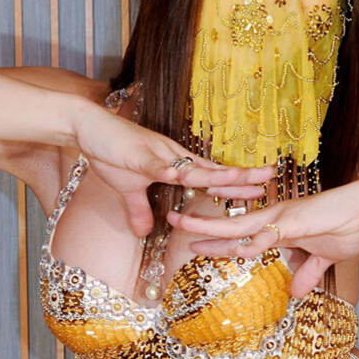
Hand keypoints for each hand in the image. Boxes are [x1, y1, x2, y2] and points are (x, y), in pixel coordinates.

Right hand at [71, 97, 275, 236]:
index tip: (260, 185)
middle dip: (242, 175)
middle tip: (271, 176)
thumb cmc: (109, 152)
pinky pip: (158, 168)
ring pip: (194, 169)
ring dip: (219, 175)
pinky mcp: (139, 157)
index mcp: (174, 165)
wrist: (87, 126)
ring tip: (242, 179)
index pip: (211, 175)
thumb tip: (143, 232)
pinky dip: (171, 174)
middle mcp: (173, 158)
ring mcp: (158, 156)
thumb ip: (138, 209)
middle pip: (213, 170)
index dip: (234, 180)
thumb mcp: (127, 188)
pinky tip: (184, 180)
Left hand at [166, 178, 358, 298]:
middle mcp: (272, 219)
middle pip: (228, 225)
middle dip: (199, 225)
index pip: (240, 235)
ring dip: (209, 227)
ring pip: (237, 225)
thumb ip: (307, 274)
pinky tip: (232, 250)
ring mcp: (281, 218)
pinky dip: (250, 243)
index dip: (217, 239)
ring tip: (182, 226)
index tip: (195, 243)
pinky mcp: (294, 221)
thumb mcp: (323, 259)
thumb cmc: (346, 228)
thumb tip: (296, 294)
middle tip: (171, 220)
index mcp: (277, 227)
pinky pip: (267, 235)